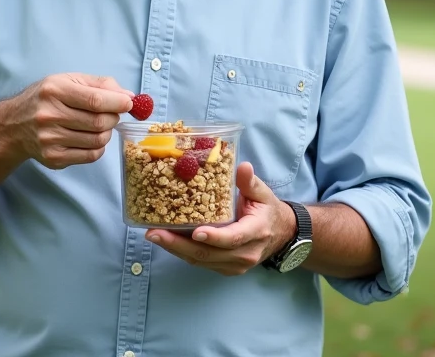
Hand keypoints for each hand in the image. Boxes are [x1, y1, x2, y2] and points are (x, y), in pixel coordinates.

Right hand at [4, 73, 133, 168]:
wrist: (13, 125)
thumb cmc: (46, 98)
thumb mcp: (68, 81)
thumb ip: (100, 85)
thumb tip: (129, 97)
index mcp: (54, 91)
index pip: (95, 100)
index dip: (118, 103)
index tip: (129, 103)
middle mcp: (49, 115)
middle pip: (99, 122)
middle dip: (114, 117)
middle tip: (112, 113)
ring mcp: (50, 140)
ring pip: (98, 140)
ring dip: (107, 132)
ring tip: (99, 125)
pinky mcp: (53, 158)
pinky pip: (90, 156)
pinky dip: (98, 147)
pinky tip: (90, 137)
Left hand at [145, 162, 295, 275]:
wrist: (280, 235)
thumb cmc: (267, 210)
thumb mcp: (263, 193)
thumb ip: (250, 182)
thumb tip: (242, 167)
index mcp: (255, 232)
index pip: (233, 238)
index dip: (214, 236)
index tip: (196, 232)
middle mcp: (244, 254)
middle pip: (209, 253)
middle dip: (179, 245)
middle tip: (155, 233)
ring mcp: (234, 265)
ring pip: (201, 260)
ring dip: (175, 249)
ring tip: (154, 236)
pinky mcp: (225, 269)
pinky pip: (201, 262)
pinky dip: (182, 252)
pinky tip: (166, 241)